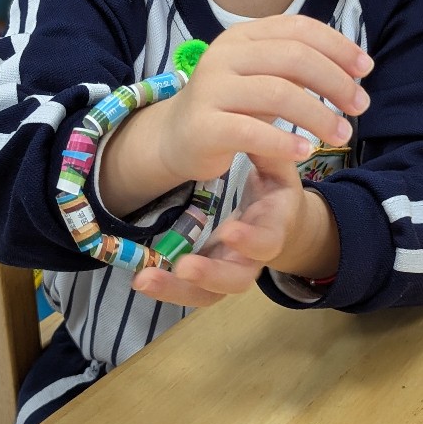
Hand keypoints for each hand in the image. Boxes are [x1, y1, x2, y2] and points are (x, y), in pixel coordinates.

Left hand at [133, 156, 309, 308]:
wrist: (282, 221)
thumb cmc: (276, 190)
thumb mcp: (278, 169)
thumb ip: (270, 153)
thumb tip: (265, 129)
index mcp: (273, 227)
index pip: (267, 241)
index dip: (251, 240)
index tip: (229, 231)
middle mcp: (253, 258)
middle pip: (237, 279)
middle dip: (211, 274)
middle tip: (183, 267)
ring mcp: (230, 270)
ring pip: (209, 294)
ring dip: (177, 290)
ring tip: (144, 280)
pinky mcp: (210, 276)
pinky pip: (190, 292)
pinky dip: (166, 290)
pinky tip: (141, 280)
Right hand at [158, 15, 371, 186]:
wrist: (176, 137)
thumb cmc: (232, 105)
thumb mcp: (264, 77)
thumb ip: (299, 67)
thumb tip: (354, 68)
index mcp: (243, 36)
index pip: (298, 28)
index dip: (337, 46)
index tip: (366, 69)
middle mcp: (225, 55)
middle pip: (293, 58)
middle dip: (335, 82)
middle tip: (360, 106)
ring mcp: (211, 89)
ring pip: (277, 93)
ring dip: (318, 115)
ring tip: (342, 134)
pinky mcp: (204, 126)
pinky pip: (251, 131)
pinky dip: (285, 141)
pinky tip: (306, 152)